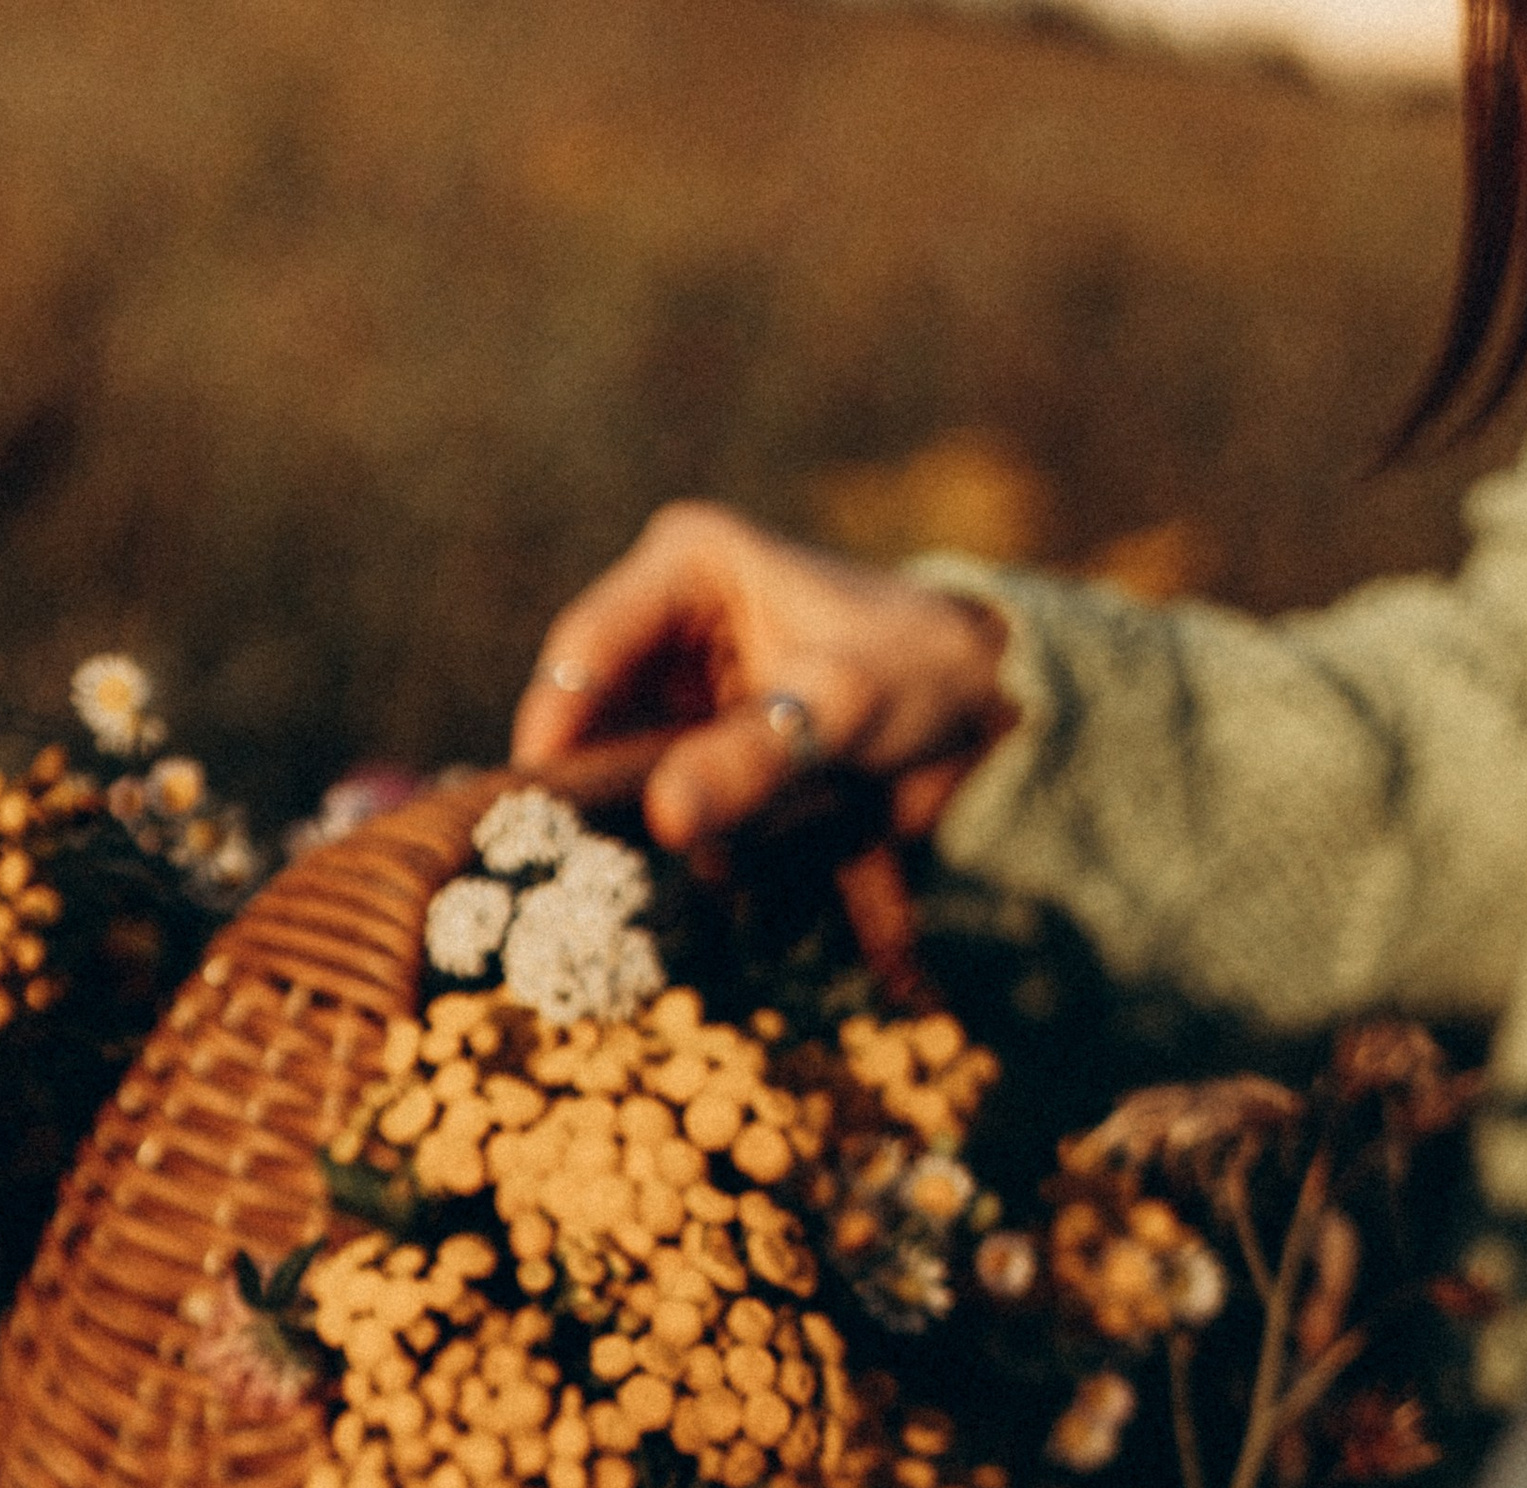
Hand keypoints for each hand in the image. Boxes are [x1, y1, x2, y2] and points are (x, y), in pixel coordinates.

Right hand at [510, 501, 1012, 852]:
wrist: (985, 706)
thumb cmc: (918, 671)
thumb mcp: (839, 710)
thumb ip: (752, 759)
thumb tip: (664, 819)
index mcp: (687, 566)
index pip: (588, 645)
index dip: (556, 727)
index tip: (541, 805)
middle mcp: (670, 618)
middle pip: (593, 711)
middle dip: (594, 787)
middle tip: (580, 863)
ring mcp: (682, 685)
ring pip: (623, 762)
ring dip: (635, 823)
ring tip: (641, 881)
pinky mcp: (703, 742)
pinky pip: (665, 795)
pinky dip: (678, 839)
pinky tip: (696, 878)